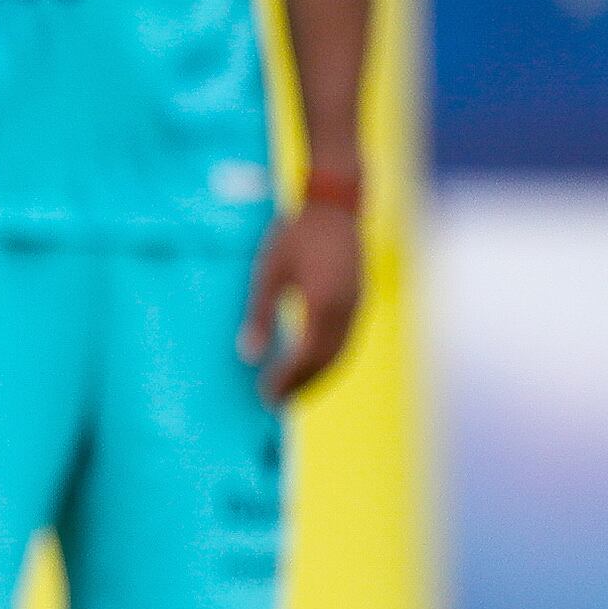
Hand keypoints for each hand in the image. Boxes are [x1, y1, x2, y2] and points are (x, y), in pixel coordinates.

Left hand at [243, 197, 364, 401]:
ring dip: (318, 376)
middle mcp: (347, 310)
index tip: (265, 395)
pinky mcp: (360, 300)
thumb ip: (259, 314)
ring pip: (341, 353)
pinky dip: (330, 359)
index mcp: (323, 305)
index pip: (306, 356)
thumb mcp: (268, 272)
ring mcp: (358, 305)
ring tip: (292, 391)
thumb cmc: (294, 236)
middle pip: (326, 361)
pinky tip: (311, 365)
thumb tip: (247, 355)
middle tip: (275, 402)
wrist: (335, 206)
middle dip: (302, 384)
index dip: (287, 379)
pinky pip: (347, 339)